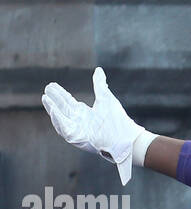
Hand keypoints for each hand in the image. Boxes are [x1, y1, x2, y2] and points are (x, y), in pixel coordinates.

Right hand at [41, 67, 148, 185]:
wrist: (127, 137)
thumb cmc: (118, 120)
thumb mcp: (106, 98)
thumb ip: (99, 85)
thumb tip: (98, 70)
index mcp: (86, 114)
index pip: (69, 102)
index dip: (60, 94)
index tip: (51, 85)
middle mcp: (80, 122)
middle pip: (63, 109)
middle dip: (54, 100)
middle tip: (46, 89)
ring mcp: (79, 131)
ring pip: (61, 120)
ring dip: (52, 109)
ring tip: (45, 98)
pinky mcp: (79, 139)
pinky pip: (64, 130)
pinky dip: (58, 120)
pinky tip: (53, 111)